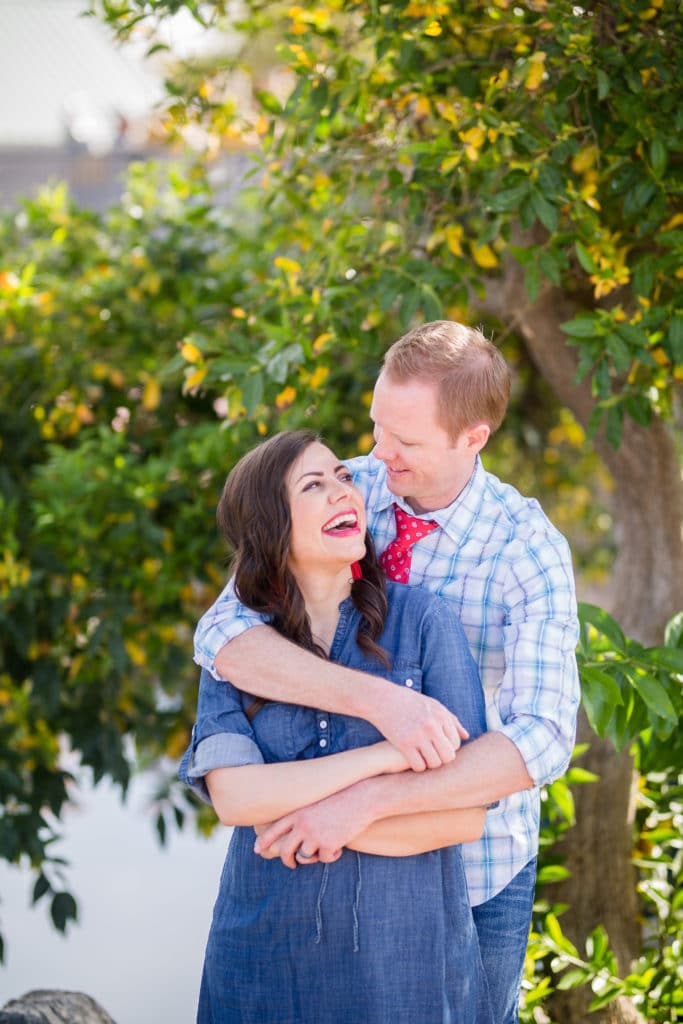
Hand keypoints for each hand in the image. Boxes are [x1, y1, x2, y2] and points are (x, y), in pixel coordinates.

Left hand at [253, 787, 368, 868]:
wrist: (362, 798)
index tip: (257, 850)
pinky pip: (325, 859)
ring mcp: (314, 836)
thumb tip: (298, 838)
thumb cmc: (342, 798)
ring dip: (314, 856)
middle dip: (287, 860)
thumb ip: (305, 817)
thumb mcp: (318, 803)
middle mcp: (302, 825)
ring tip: (326, 846)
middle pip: (285, 850)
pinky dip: (332, 855)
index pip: (274, 829)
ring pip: (304, 857)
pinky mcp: (328, 845)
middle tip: (292, 864)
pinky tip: (340, 845)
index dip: (263, 841)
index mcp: (298, 813)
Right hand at [368, 686, 467, 772]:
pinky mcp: (404, 744)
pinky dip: (418, 766)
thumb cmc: (410, 702)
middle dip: (442, 759)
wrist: (383, 699)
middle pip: (448, 756)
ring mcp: (418, 736)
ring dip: (430, 764)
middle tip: (433, 755)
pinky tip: (414, 759)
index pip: (456, 743)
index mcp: (441, 716)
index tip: (439, 746)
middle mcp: (432, 726)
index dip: (449, 748)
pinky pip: (419, 766)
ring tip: (424, 758)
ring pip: (435, 763)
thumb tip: (466, 736)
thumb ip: (451, 720)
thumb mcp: (433, 705)